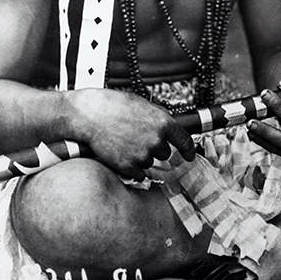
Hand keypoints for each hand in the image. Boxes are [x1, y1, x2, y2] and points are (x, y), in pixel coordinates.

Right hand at [69, 88, 194, 180]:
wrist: (90, 115)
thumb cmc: (113, 106)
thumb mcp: (142, 105)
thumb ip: (158, 116)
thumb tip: (169, 125)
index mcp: (163, 123)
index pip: (184, 140)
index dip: (189, 150)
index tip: (190, 156)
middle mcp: (156, 140)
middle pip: (164, 153)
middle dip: (154, 148)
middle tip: (137, 139)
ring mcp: (142, 155)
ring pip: (149, 163)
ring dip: (140, 157)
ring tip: (124, 143)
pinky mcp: (128, 166)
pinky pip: (138, 175)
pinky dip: (131, 169)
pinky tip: (121, 156)